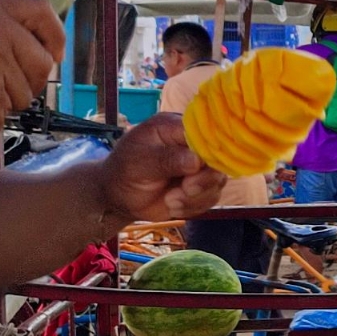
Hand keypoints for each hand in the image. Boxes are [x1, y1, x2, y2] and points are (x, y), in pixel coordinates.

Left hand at [97, 113, 225, 223]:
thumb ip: (166, 159)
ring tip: (171, 201)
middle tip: (186, 189)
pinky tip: (173, 206)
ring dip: (196, 197)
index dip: (208, 151)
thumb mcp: (139, 161)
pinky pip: (210, 199)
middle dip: (204, 180)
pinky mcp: (200, 188)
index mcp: (177, 128)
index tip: (196, 168)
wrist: (118, 197)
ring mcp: (199, 168)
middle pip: (218, 160)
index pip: (206, 133)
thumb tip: (196, 161)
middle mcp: (193, 146)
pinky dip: (193, 207)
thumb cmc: (123, 170)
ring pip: (217, 183)